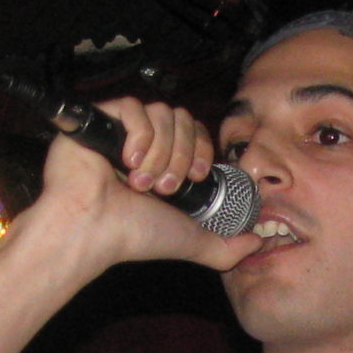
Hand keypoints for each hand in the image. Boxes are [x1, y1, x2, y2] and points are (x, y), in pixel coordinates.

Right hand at [31, 99, 260, 277]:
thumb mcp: (192, 241)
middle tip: (166, 187)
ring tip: (142, 181)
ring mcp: (121, 129)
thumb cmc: (133, 235)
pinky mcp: (99, 118)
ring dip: (160, 152)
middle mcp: (144, 144)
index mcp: (164, 163)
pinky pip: (134, 106)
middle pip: (184, 119)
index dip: (202, 151)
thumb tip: (258, 240)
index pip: (197, 133)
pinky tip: (125, 162)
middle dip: (181, 155)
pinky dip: (139, 135)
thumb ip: (227, 246)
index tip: (195, 176)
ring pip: (162, 113)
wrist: (94, 229)